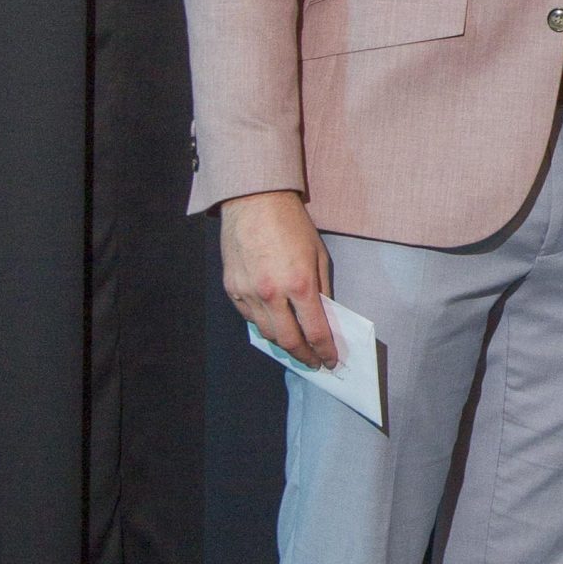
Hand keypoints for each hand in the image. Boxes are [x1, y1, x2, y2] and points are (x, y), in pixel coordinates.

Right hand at [220, 190, 337, 367]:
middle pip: (289, 341)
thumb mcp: (318, 255)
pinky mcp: (232, 288)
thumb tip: (325, 317)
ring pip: (267, 333)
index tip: (330, 361)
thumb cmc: (291, 224)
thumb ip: (322, 289)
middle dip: (304, 356)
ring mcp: (248, 292)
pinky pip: (249, 317)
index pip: (316, 332)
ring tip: (295, 346)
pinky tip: (274, 323)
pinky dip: (263, 324)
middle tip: (313, 362)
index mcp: (299, 284)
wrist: (254, 201)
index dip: (325, 351)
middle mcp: (272, 293)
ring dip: (283, 344)